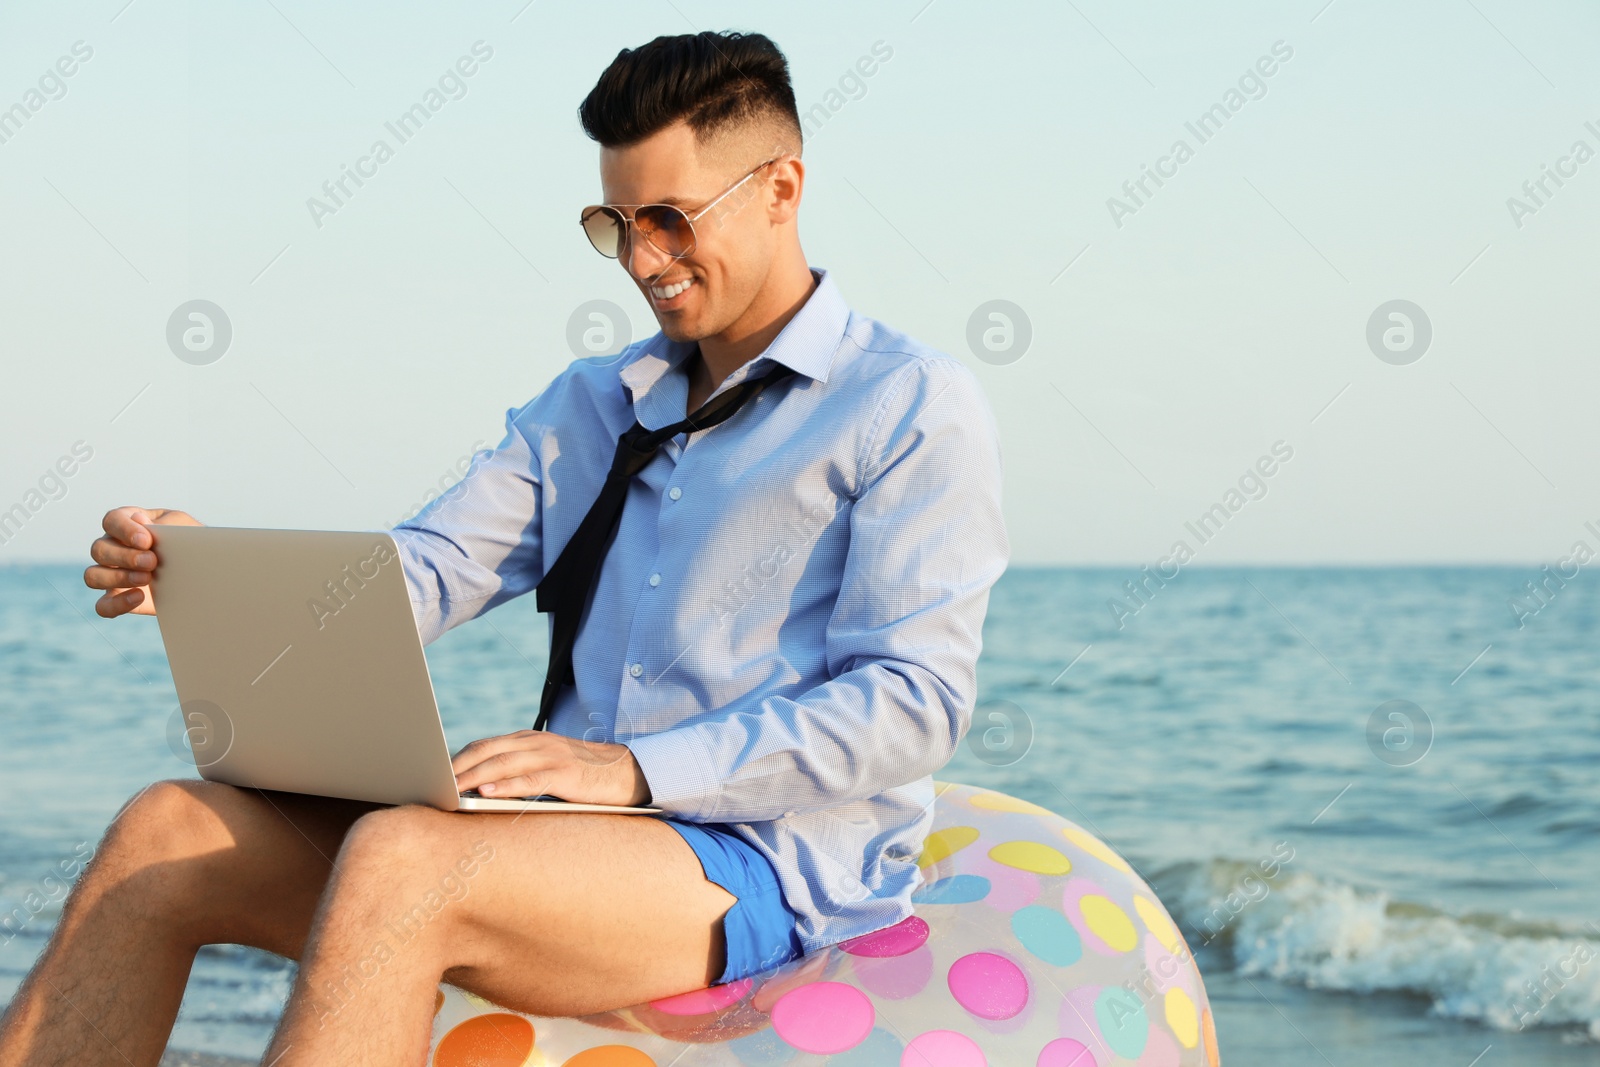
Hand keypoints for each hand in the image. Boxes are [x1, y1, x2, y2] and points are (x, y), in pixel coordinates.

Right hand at [84, 507, 201, 617]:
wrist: (204, 572)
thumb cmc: (190, 543)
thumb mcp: (183, 527)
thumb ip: (163, 523)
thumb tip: (138, 519)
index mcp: (128, 524)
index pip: (112, 520)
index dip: (124, 530)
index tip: (146, 540)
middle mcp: (114, 548)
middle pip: (99, 549)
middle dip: (125, 556)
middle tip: (152, 562)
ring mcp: (112, 574)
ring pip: (93, 576)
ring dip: (118, 577)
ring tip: (147, 578)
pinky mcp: (119, 599)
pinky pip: (103, 606)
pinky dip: (117, 604)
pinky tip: (139, 597)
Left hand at [451, 730, 651, 806]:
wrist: (631, 773)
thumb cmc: (587, 776)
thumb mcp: (550, 767)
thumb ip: (522, 770)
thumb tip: (484, 788)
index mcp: (531, 740)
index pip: (485, 745)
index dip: (458, 758)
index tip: (433, 774)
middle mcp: (538, 743)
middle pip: (487, 750)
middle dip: (456, 767)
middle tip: (431, 783)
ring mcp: (552, 756)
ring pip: (502, 763)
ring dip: (472, 777)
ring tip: (449, 790)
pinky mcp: (566, 775)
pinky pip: (529, 780)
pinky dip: (504, 786)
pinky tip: (485, 793)